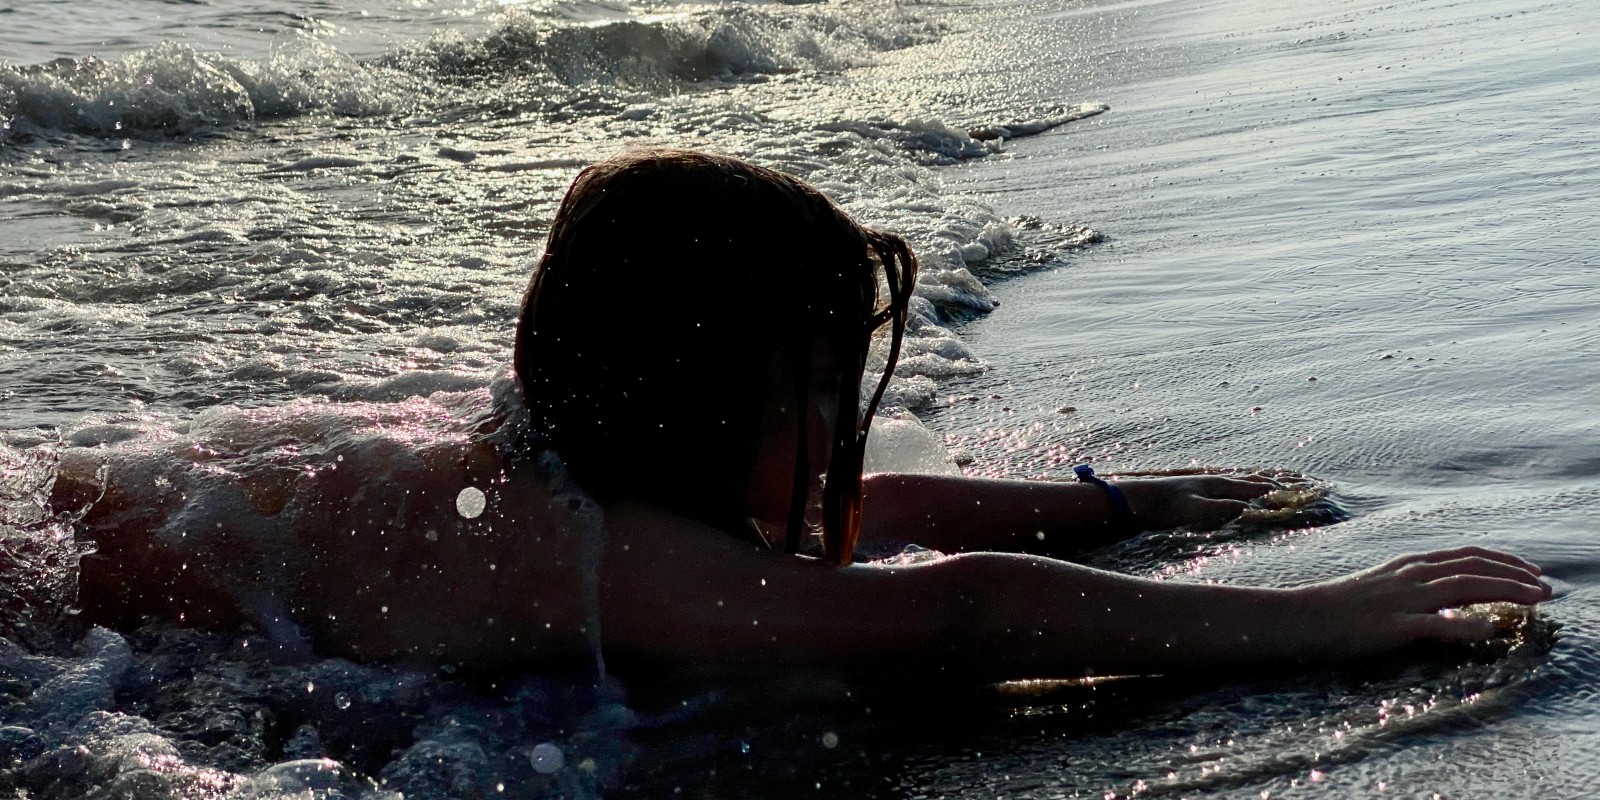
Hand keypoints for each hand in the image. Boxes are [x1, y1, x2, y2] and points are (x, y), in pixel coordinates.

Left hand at [1117, 471, 1281, 529]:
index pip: (1253, 487)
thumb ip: (1219, 508)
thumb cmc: (1163, 507)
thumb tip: (1248, 508)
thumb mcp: (1193, 510)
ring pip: (1237, 482)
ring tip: (1267, 482)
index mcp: (1218, 484)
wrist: (1135, 500)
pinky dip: (1238, 488)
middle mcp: (1214, 482)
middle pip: (1248, 480)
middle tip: (1290, 485)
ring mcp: (1204, 485)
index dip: (1273, 491)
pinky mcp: (1195, 492)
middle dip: (1269, 483)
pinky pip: (1224, 488)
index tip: (1295, 493)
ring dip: (1254, 483)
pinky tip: (1233, 491)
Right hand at [1292, 547, 1551, 656]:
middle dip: (1515, 575)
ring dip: (1506, 591)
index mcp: (1406, 566)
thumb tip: (1439, 596)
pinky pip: (1436, 624)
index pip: (1464, 555)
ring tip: (1537, 600)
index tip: (1530, 570)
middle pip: (1472, 567)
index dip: (1502, 561)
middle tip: (1547, 588)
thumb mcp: (1375, 587)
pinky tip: (1491, 628)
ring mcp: (1401, 600)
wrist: (1297, 617)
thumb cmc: (1331, 608)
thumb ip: (1407, 587)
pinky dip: (1467, 625)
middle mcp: (1409, 576)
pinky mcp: (1392, 627)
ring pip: (1464, 587)